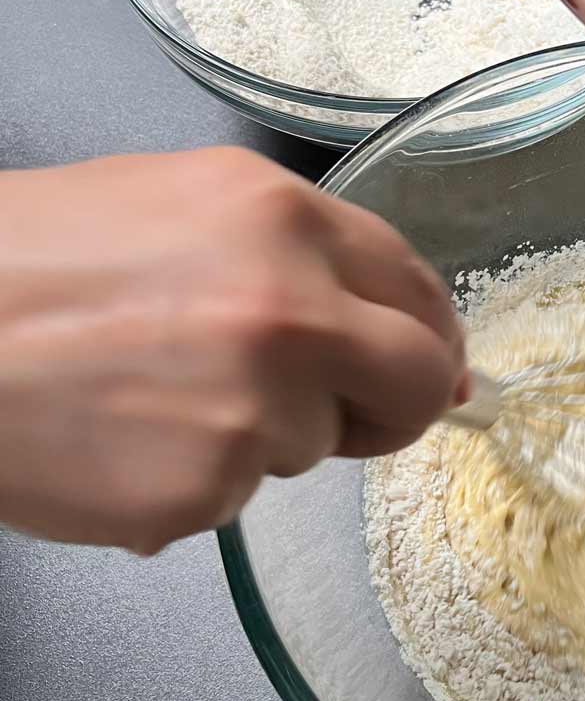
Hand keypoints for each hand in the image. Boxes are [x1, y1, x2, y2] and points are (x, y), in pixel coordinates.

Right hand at [0, 149, 466, 553]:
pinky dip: (190, 481)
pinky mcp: (200, 495)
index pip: (419, 289)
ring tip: (154, 393)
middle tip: (343, 411)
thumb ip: (303, 258)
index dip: (428, 335)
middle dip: (391, 406)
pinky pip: (233, 498)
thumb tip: (400, 328)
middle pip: (415, 384)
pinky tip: (122, 437)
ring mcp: (249, 413)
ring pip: (311, 447)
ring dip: (260, 436)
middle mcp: (286, 314)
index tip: (427, 364)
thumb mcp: (177, 203)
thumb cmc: (27, 261)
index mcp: (283, 220)